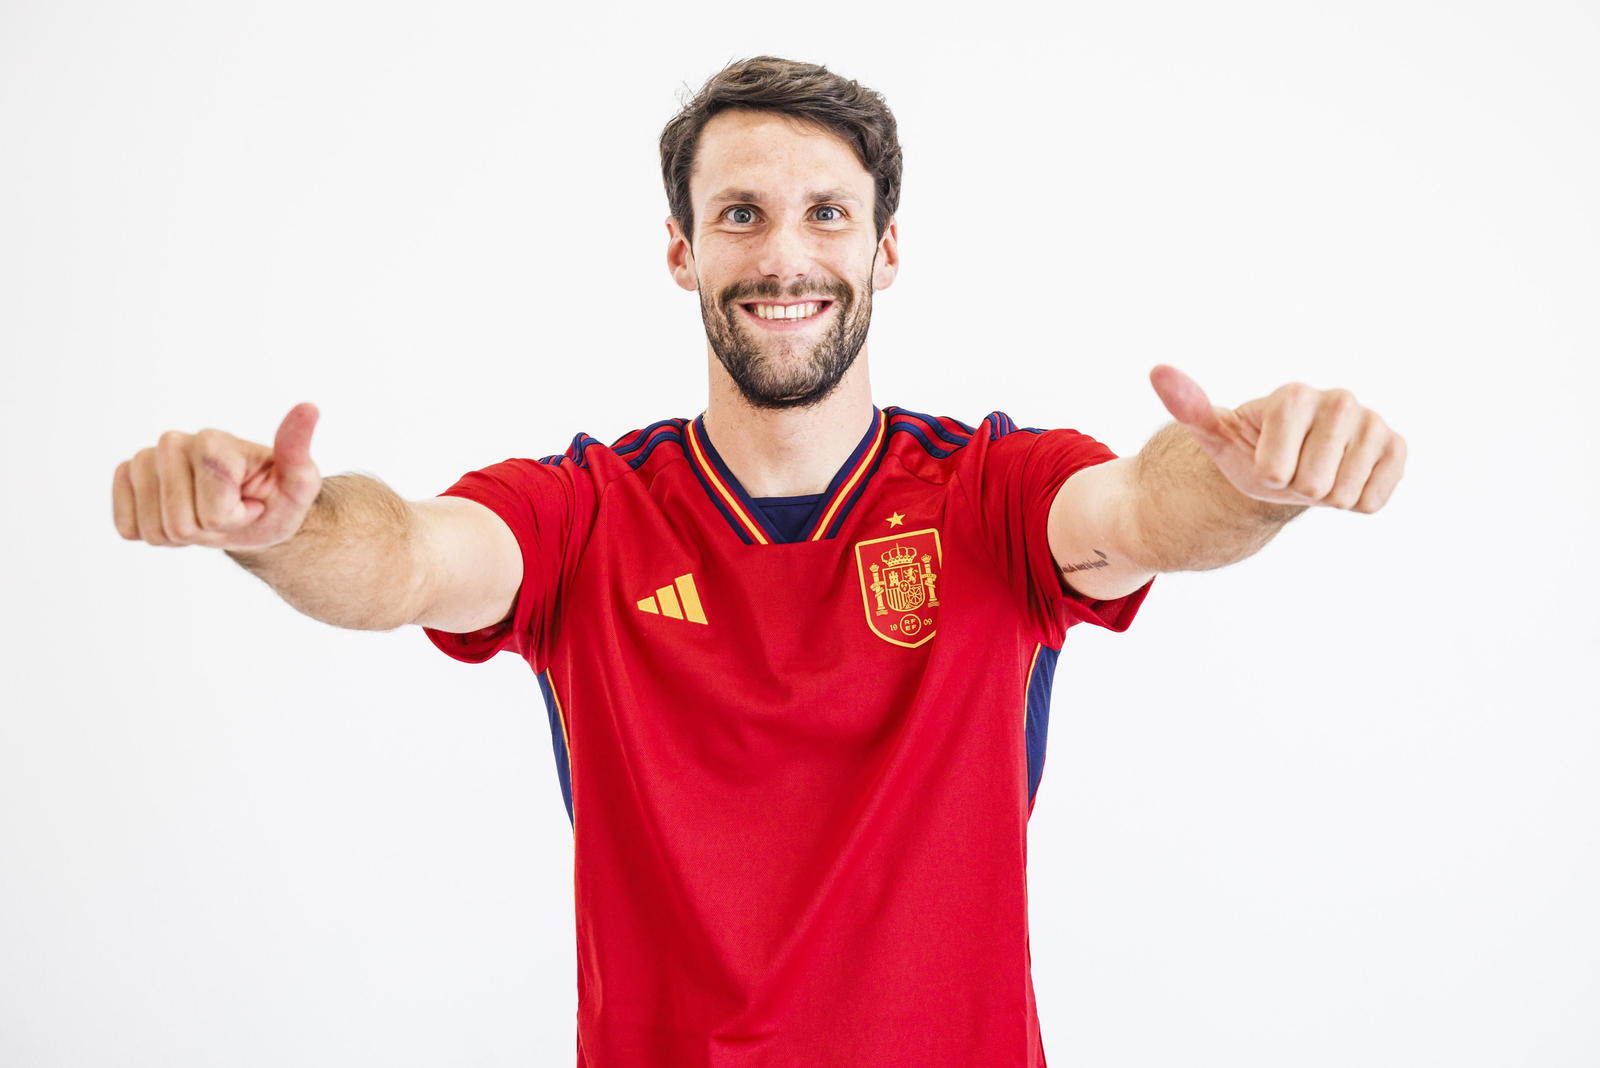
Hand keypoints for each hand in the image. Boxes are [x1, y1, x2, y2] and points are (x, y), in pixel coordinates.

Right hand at [112, 403, 322, 549]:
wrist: (251, 511)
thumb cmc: (275, 498)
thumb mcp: (299, 483)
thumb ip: (298, 450)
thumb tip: (309, 408)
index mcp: (213, 440)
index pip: (213, 512)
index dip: (236, 519)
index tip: (252, 502)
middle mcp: (173, 442)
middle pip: (179, 524)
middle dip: (209, 530)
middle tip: (228, 511)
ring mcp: (144, 459)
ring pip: (154, 530)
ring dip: (183, 536)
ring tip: (205, 513)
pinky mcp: (125, 478)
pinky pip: (128, 528)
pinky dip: (156, 535)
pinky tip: (178, 515)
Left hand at [1149, 366, 1405, 511]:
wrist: (1294, 460)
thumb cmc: (1252, 448)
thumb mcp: (1216, 434)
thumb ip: (1190, 406)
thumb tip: (1158, 371)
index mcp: (1293, 395)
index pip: (1276, 470)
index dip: (1267, 476)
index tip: (1267, 460)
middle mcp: (1339, 399)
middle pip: (1313, 487)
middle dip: (1296, 489)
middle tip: (1295, 469)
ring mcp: (1372, 421)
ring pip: (1343, 495)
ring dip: (1326, 496)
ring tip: (1318, 471)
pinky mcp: (1397, 447)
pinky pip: (1374, 499)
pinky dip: (1355, 501)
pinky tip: (1345, 477)